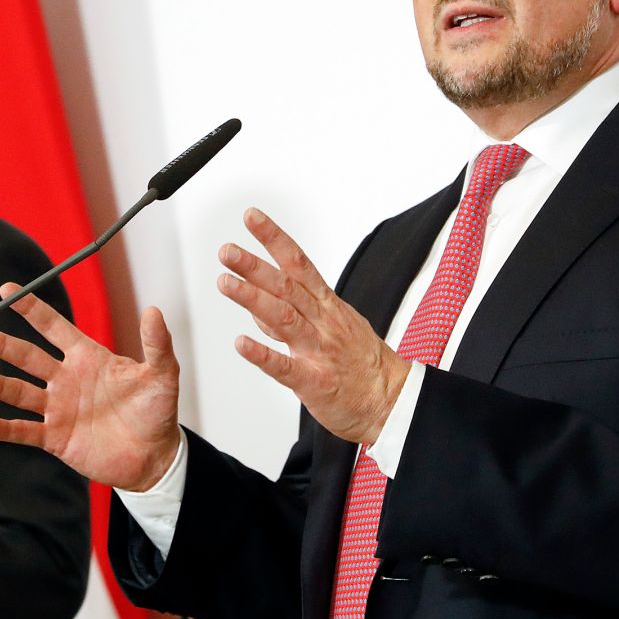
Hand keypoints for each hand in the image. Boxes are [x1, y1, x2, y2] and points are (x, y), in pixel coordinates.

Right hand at [0, 286, 181, 491]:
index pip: (53, 326)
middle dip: (2, 345)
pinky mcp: (56, 438)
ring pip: (20, 392)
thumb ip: (157, 344)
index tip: (7, 290)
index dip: (30, 308)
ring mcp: (58, 409)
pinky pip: (25, 431)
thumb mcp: (162, 375)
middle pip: (27, 356)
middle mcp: (66, 379)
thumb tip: (154, 310)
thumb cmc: (157, 412)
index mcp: (86, 357)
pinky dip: (5, 429)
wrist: (155, 457)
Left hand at [218, 207, 410, 444]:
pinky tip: (242, 344)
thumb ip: (293, 313)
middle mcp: (322, 322)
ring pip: (283, 318)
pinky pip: (285, 367)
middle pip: (287, 286)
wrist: (392, 401)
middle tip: (228, 252)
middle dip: (254, 266)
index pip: (297, 263)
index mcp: (326, 305)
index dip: (274, 238)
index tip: (252, 217)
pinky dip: (262, 354)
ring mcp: (318, 350)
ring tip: (226, 283)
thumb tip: (258, 300)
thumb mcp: (333, 326)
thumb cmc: (362, 364)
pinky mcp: (314, 381)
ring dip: (252, 299)